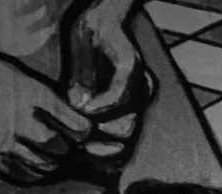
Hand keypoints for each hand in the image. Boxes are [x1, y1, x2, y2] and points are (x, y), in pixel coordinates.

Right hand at [0, 46, 95, 181]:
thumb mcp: (18, 72)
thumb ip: (46, 95)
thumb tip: (75, 109)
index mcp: (35, 95)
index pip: (76, 124)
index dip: (83, 131)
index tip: (82, 131)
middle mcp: (25, 122)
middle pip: (61, 147)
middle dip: (65, 148)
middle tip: (63, 145)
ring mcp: (6, 142)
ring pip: (44, 165)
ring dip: (50, 163)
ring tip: (47, 157)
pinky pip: (19, 175)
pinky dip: (30, 174)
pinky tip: (30, 168)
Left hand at [65, 0, 149, 164]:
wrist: (108, 22)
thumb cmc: (93, 28)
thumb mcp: (82, 42)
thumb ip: (82, 73)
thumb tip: (78, 104)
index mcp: (132, 67)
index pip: (119, 97)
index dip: (99, 108)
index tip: (78, 109)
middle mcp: (143, 86)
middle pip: (127, 125)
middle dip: (101, 135)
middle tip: (78, 139)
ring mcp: (141, 99)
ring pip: (127, 133)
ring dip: (104, 143)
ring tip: (82, 144)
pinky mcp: (135, 106)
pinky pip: (125, 131)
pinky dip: (108, 141)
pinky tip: (90, 142)